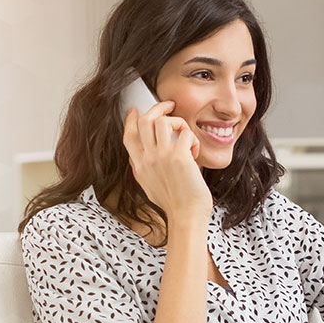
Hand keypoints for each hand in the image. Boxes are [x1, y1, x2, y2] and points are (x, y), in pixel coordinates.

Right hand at [122, 101, 211, 223]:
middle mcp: (148, 159)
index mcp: (139, 165)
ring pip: (163, 121)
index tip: (135, 110)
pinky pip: (185, 132)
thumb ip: (141, 170)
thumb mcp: (148, 186)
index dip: (130, 119)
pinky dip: (192, 138)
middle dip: (158, 108)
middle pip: (145, 121)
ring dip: (178, 123)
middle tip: (169, 105)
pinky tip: (195, 151)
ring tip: (185, 136)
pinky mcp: (180, 157)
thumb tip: (135, 158)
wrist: (186, 217)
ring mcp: (162, 157)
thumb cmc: (173, 204)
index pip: (128, 135)